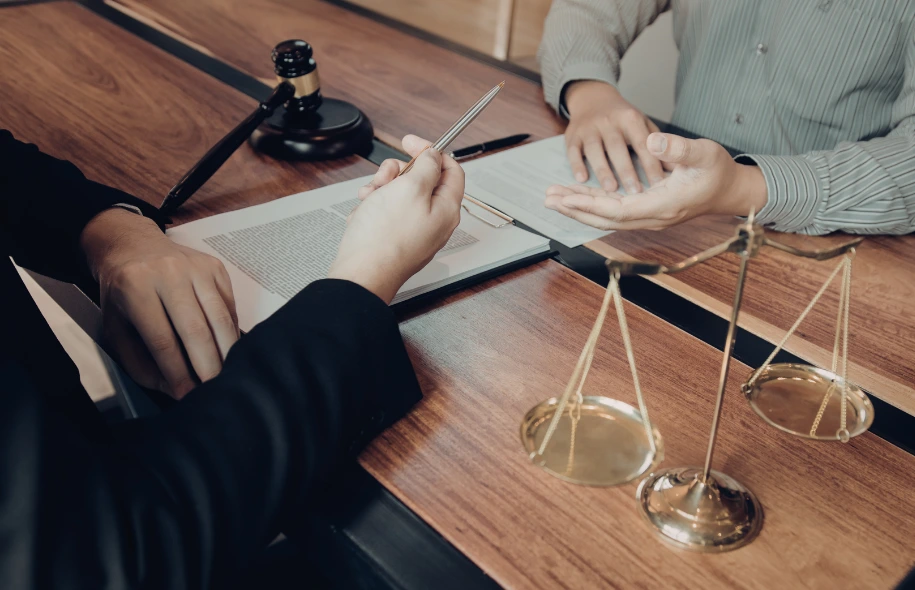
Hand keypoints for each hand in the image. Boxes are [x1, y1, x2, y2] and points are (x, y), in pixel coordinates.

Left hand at [81, 209, 238, 398]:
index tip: (187, 395)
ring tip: (227, 374)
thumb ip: (139, 362)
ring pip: (220, 318)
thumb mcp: (115, 327)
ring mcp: (196, 268)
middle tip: (214, 389)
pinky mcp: (215, 267)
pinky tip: (228, 349)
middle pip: (196, 329)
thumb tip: (174, 388)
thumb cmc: (123, 292)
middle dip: (207, 366)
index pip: (162, 339)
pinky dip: (231, 331)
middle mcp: (168, 273)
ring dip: (226, 352)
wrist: (133, 245)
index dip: (177, 372)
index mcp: (135, 287)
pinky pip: (229, 306)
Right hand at [328, 134, 463, 303]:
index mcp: (446, 209)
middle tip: (387, 178)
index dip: (431, 151)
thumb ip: (427, 166)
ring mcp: (413, 231)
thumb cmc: (385, 238)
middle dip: (399, 173)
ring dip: (381, 189)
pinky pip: (385, 212)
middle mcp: (433, 221)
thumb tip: (434, 156)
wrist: (361, 273)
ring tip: (371, 199)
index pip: (451, 170)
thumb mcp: (411, 188)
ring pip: (399, 195)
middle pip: (422, 181)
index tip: (411, 143)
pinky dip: (373, 208)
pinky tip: (364, 214)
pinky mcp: (394, 238)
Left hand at [545, 133, 767, 229]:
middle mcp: (652, 217)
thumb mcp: (704, 152)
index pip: (618, 210)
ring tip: (553, 198)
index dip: (589, 205)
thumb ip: (678, 148)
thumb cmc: (718, 170)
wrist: (731, 190)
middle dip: (575, 209)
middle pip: (605, 218)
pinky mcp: (646, 210)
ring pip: (606, 216)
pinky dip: (593, 203)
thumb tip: (651, 141)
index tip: (566, 198)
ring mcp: (648, 216)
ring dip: (579, 207)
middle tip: (548, 199)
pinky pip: (613, 210)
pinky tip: (576, 197)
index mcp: (663, 205)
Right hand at [563, 81, 665, 192]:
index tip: (659, 184)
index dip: (650, 163)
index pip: (643, 143)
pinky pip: (573, 151)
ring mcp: (589, 128)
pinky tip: (582, 180)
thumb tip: (675, 169)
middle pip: (617, 147)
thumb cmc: (623, 119)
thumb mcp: (642, 123)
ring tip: (611, 190)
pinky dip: (577, 165)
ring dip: (602, 170)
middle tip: (636, 193)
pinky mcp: (572, 135)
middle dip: (626, 170)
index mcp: (630, 118)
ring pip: (595, 150)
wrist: (592, 99)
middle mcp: (608, 121)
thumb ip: (656, 145)